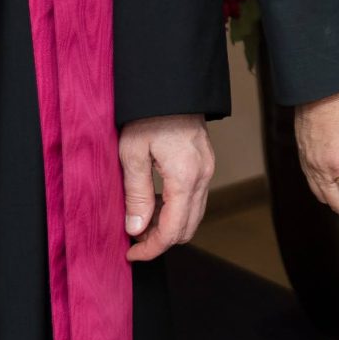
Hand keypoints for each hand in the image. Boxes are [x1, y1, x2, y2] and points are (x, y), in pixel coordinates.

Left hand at [120, 114, 213, 261]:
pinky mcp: (205, 163)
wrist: (170, 85)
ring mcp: (207, 169)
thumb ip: (137, 195)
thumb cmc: (148, 115)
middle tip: (133, 237)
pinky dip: (176, 208)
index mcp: (185, 178)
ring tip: (140, 218)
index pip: (173, 231)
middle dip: (161, 239)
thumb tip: (136, 229)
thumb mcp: (132, 155)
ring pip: (193, 214)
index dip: (151, 248)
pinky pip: (195, 198)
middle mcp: (203, 177)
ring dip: (169, 224)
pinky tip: (155, 200)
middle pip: (188, 228)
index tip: (131, 253)